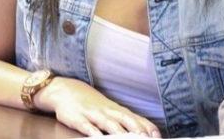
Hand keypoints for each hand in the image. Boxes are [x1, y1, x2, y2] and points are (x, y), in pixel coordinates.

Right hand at [36, 76, 160, 136]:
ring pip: (109, 124)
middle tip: (146, 138)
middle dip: (137, 129)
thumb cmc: (93, 104)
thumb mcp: (112, 110)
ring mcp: (93, 114)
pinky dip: (94, 133)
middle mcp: (108, 111)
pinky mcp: (78, 119)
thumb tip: (148, 131)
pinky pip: (87, 127)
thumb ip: (128, 120)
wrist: (66, 90)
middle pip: (126, 120)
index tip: (157, 136)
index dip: (148, 128)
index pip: (137, 119)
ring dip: (119, 132)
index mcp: (118, 110)